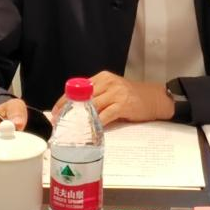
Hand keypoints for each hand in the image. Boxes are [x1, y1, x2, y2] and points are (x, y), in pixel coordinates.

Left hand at [52, 71, 174, 126]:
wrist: (154, 98)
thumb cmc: (131, 96)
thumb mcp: (112, 90)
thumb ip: (96, 97)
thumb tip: (76, 112)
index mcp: (102, 77)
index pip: (77, 88)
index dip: (64, 101)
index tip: (55, 113)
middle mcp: (107, 82)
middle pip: (81, 97)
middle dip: (68, 112)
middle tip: (60, 124)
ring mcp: (115, 93)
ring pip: (91, 107)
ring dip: (80, 120)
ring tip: (70, 131)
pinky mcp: (122, 104)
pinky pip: (104, 116)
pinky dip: (95, 125)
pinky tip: (89, 132)